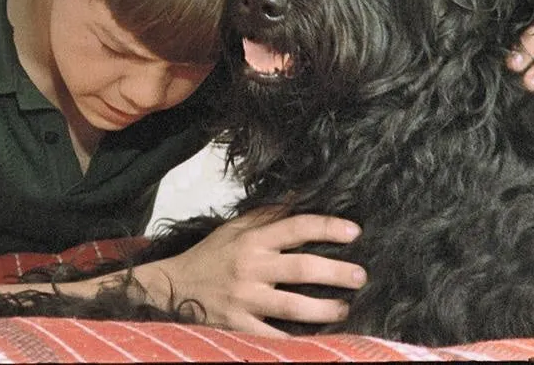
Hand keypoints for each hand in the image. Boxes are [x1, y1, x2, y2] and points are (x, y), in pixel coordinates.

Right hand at [135, 207, 365, 336]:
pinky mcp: (238, 327)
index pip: (295, 227)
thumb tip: (300, 195)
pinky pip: (274, 336)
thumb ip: (268, 214)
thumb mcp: (235, 228)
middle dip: (335, 272)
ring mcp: (244, 300)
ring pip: (293, 307)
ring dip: (325, 309)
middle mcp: (250, 268)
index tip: (354, 231)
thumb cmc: (211, 255)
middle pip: (301, 269)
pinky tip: (319, 337)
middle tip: (360, 275)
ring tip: (345, 308)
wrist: (173, 287)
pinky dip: (298, 339)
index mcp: (251, 240)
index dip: (327, 227)